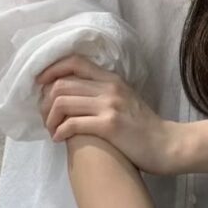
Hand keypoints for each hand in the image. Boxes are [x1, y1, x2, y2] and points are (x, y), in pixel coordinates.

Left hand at [36, 54, 183, 174]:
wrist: (168, 145)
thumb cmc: (145, 127)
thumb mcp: (126, 100)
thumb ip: (104, 93)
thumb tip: (75, 93)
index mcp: (112, 79)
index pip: (74, 61)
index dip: (52, 69)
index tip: (40, 84)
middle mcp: (109, 88)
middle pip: (62, 83)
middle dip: (45, 101)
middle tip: (45, 117)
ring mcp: (109, 106)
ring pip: (63, 102)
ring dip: (49, 118)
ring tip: (52, 130)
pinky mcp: (109, 125)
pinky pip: (73, 123)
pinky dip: (59, 131)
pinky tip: (58, 139)